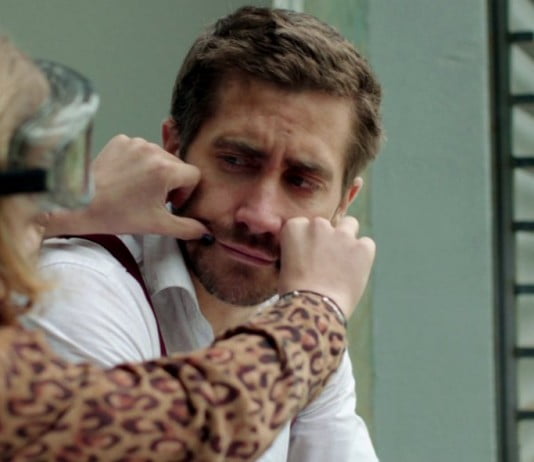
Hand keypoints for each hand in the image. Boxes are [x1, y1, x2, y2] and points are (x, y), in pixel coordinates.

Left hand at [44, 135, 207, 238]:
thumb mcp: (157, 226)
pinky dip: (138, 162)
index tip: (169, 203)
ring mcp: (135, 142)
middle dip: (171, 182)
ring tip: (137, 189)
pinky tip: (126, 178)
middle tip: (152, 200)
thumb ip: (187, 228)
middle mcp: (153, 150)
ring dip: (155, 172)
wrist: (79, 204)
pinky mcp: (121, 140)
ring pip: (159, 157)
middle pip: (177, 165)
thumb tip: (206, 232)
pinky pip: (140, 150)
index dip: (185, 192)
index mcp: (166, 169)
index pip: (194, 175)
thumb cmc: (116, 215)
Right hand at [278, 216, 374, 319]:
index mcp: (295, 227)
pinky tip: (355, 271)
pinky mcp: (363, 247)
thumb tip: (305, 253)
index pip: (303, 224)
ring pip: (349, 225)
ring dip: (346, 238)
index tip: (306, 255)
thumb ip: (295, 251)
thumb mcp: (284, 266)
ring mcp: (342, 235)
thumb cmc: (294, 293)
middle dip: (325, 239)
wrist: (314, 309)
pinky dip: (363, 255)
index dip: (306, 241)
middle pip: (324, 225)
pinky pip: (366, 244)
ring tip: (343, 261)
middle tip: (324, 262)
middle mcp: (318, 225)